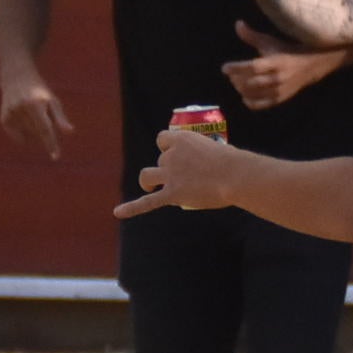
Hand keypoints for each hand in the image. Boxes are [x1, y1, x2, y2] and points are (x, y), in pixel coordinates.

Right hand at [0, 75, 73, 159]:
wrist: (16, 78)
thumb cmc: (39, 92)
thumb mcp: (52, 101)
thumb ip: (60, 118)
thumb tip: (70, 132)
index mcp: (35, 104)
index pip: (45, 129)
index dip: (51, 144)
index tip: (56, 157)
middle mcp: (21, 108)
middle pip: (37, 134)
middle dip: (44, 132)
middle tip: (41, 116)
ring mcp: (11, 114)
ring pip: (28, 136)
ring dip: (34, 132)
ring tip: (31, 114)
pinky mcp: (4, 119)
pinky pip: (19, 138)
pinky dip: (24, 134)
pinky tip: (23, 119)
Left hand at [113, 127, 239, 218]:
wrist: (235, 176)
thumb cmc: (234, 163)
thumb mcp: (218, 150)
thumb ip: (204, 156)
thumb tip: (206, 168)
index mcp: (181, 139)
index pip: (162, 139)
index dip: (167, 147)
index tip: (177, 153)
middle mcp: (171, 155)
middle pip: (160, 161)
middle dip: (169, 168)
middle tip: (189, 176)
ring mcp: (170, 175)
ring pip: (147, 176)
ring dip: (149, 181)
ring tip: (153, 187)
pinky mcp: (172, 194)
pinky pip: (147, 202)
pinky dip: (132, 208)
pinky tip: (118, 212)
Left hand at [221, 23, 337, 111]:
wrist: (312, 65)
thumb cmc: (288, 51)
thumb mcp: (272, 42)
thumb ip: (253, 36)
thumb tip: (237, 24)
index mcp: (277, 61)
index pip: (253, 67)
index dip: (237, 68)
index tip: (224, 68)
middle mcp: (279, 78)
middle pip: (252, 83)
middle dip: (237, 79)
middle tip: (231, 74)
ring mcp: (281, 90)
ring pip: (255, 94)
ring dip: (241, 89)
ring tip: (237, 82)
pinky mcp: (281, 99)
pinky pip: (262, 105)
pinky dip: (250, 102)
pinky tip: (244, 96)